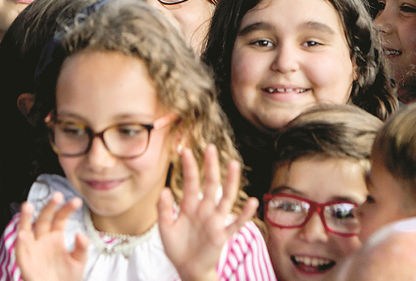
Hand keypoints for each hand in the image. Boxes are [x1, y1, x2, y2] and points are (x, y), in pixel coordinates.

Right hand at [16, 192, 88, 280]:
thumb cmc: (67, 277)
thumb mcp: (79, 262)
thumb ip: (81, 248)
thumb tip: (81, 234)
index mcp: (56, 236)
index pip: (60, 217)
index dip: (67, 208)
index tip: (77, 201)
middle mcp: (43, 239)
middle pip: (44, 219)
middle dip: (49, 207)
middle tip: (57, 195)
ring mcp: (33, 249)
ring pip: (26, 230)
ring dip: (25, 218)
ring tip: (28, 206)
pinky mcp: (25, 262)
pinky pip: (21, 251)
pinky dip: (21, 243)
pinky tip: (23, 234)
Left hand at [159, 145, 258, 280]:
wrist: (187, 269)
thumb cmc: (177, 247)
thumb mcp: (165, 228)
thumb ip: (163, 209)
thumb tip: (164, 190)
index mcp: (190, 206)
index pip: (191, 182)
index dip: (189, 167)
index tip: (185, 150)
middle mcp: (205, 209)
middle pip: (210, 184)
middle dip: (211, 166)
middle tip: (211, 147)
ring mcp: (215, 221)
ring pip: (225, 198)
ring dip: (230, 182)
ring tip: (234, 165)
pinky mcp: (222, 235)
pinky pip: (235, 224)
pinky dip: (244, 214)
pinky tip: (252, 202)